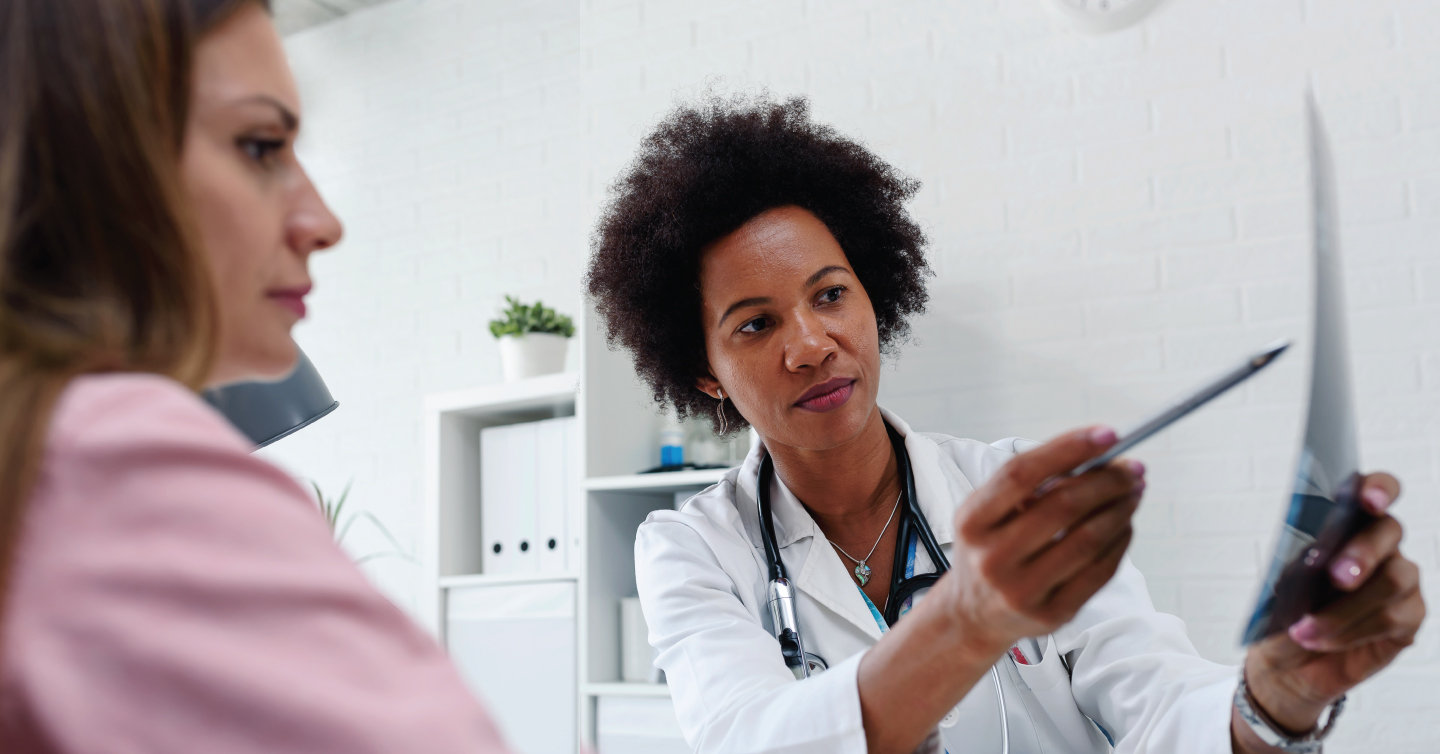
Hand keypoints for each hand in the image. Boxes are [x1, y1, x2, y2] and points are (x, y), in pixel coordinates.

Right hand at [941, 426, 1145, 659]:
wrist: (973, 613)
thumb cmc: (989, 549)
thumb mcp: (988, 512)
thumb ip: (1031, 484)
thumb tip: (1097, 456)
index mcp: (972, 522)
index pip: (1021, 474)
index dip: (1068, 449)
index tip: (1107, 434)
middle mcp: (992, 558)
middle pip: (1063, 506)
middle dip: (1107, 481)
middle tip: (1131, 467)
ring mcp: (1022, 590)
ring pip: (1088, 539)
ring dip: (1120, 509)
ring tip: (1133, 492)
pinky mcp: (1052, 614)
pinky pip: (1100, 572)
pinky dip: (1120, 541)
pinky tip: (1125, 524)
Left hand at [1242, 473, 1425, 737]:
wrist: (1285, 661)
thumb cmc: (1286, 611)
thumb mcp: (1283, 584)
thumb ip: (1304, 564)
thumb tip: (1317, 558)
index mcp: (1346, 525)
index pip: (1374, 492)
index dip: (1378, 489)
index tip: (1368, 498)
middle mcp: (1380, 547)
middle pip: (1389, 532)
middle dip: (1362, 552)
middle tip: (1336, 576)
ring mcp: (1400, 581)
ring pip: (1393, 580)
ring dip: (1344, 608)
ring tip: (1306, 629)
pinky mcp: (1408, 617)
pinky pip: (1392, 618)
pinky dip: (1352, 630)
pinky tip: (1323, 639)